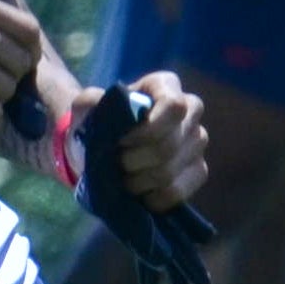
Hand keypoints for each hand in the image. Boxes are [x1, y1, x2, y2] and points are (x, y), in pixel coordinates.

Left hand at [102, 71, 206, 206]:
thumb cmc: (97, 123)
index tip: (121, 141)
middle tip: (116, 164)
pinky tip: (140, 194)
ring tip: (123, 179)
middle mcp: (190, 110)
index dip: (147, 130)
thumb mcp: (85, 107)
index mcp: (166, 86)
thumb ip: (90, 102)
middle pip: (170, 144)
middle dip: (135, 161)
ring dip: (139, 181)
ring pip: (171, 170)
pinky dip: (154, 197)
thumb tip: (102, 107)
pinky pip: (180, 191)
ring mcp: (197, 141)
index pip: (173, 107)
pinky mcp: (198, 170)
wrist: (102, 149)